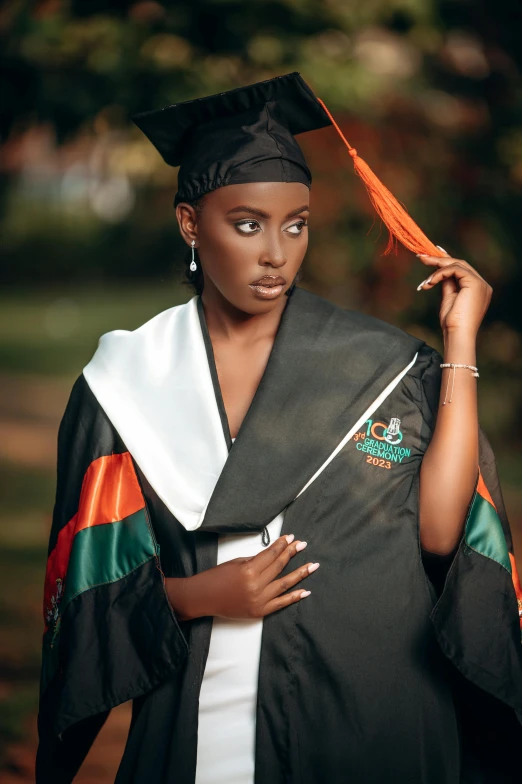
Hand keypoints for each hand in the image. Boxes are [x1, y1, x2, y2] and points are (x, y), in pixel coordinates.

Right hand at [166, 534, 318, 620]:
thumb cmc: (217, 577)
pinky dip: (294, 597)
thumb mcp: (237, 563)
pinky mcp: (259, 611)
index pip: (271, 555)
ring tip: (313, 566)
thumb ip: (257, 561)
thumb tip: (274, 555)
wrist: (204, 598)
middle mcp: (256, 586)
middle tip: (302, 545)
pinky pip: (280, 603)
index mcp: (249, 570)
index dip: (282, 545)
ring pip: (284, 584)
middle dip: (291, 554)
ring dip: (300, 574)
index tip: (291, 538)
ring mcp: (259, 600)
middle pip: (279, 567)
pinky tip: (305, 590)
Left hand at [416, 247, 491, 340]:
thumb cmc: (452, 322)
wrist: (457, 334)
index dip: (446, 259)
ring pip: (457, 264)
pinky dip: (440, 273)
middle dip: (439, 259)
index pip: (461, 269)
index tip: (431, 255)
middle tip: (421, 256)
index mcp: (477, 288)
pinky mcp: (475, 283)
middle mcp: (482, 284)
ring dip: (437, 267)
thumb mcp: (449, 298)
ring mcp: (481, 283)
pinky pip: (455, 269)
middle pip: (460, 264)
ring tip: (424, 277)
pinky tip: (430, 282)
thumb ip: (447, 284)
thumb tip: (439, 272)